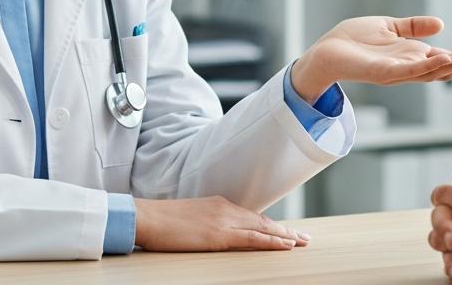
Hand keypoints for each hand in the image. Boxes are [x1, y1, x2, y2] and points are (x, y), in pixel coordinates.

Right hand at [132, 195, 309, 251]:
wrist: (146, 217)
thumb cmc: (161, 222)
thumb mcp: (189, 219)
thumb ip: (206, 223)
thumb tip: (214, 233)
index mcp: (219, 205)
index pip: (252, 217)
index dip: (270, 225)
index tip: (286, 231)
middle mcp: (226, 209)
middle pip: (263, 221)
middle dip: (285, 230)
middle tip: (305, 238)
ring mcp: (224, 221)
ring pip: (263, 228)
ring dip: (285, 236)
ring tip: (302, 242)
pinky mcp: (220, 235)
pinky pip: (253, 238)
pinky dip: (272, 241)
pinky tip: (286, 245)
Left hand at [292, 15, 451, 100]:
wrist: (325, 51)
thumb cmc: (354, 40)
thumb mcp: (390, 27)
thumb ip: (414, 27)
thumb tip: (442, 24)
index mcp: (412, 56)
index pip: (445, 59)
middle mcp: (408, 67)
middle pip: (444, 68)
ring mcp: (397, 73)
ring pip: (430, 72)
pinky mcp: (382, 73)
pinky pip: (408, 71)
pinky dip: (425, 67)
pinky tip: (442, 58)